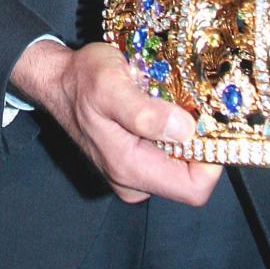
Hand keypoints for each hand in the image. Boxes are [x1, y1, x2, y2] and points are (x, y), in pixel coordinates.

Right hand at [10, 37, 221, 205]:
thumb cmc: (82, 79)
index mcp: (130, 169)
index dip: (211, 161)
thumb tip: (185, 130)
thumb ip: (144, 113)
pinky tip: (165, 108)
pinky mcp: (134, 160)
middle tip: (195, 107)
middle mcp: (133, 180)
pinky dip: (174, 134)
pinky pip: (168, 155)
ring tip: (177, 103)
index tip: (210, 125)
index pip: (193, 189)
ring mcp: (133, 173)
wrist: (58, 79)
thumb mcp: (111, 86)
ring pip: (181, 165)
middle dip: (200, 145)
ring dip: (187, 136)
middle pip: (190, 177)